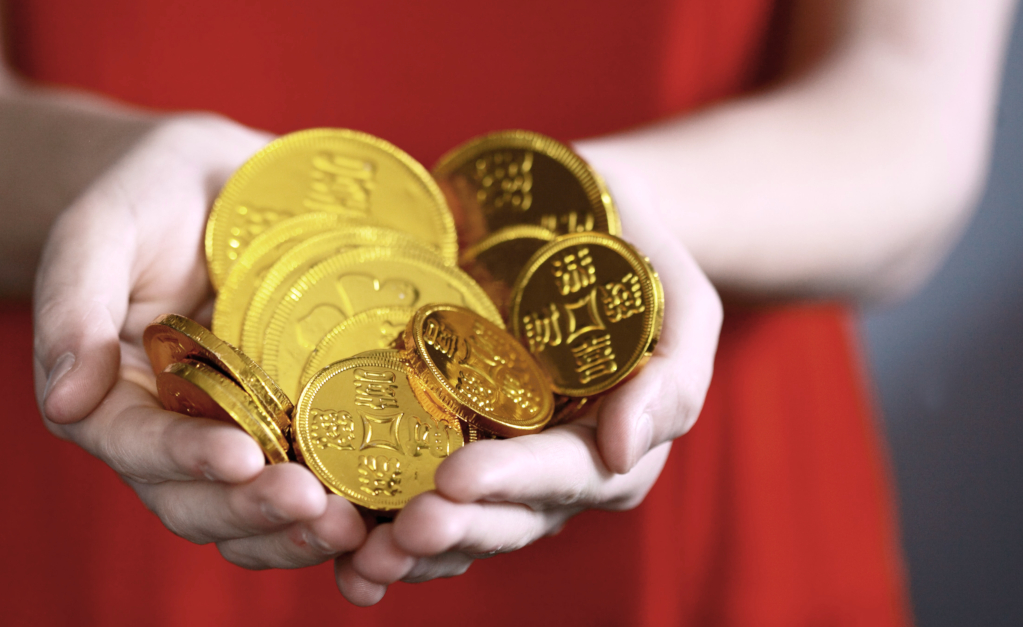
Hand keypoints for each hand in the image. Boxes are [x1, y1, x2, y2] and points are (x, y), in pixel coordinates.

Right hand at [32, 115, 366, 568]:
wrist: (216, 184)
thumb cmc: (148, 197)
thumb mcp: (101, 230)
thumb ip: (73, 305)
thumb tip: (66, 402)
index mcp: (110, 396)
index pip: (136, 445)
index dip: (185, 459)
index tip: (240, 457)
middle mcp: (167, 434)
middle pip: (195, 502)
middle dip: (253, 512)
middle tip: (315, 506)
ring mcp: (230, 440)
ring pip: (248, 516)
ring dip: (296, 534)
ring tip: (353, 528)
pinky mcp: (286, 433)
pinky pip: (303, 490)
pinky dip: (335, 514)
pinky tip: (379, 517)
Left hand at [335, 158, 722, 604]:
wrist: (583, 220)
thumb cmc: (637, 254)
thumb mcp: (681, 302)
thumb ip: (672, 378)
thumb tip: (624, 449)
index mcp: (610, 446)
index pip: (564, 476)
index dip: (511, 481)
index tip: (455, 478)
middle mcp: (552, 472)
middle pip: (506, 518)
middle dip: (455, 531)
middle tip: (400, 531)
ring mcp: (498, 463)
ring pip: (461, 525)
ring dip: (413, 551)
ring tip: (362, 560)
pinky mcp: (449, 441)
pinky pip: (418, 498)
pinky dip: (382, 531)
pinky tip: (342, 550)